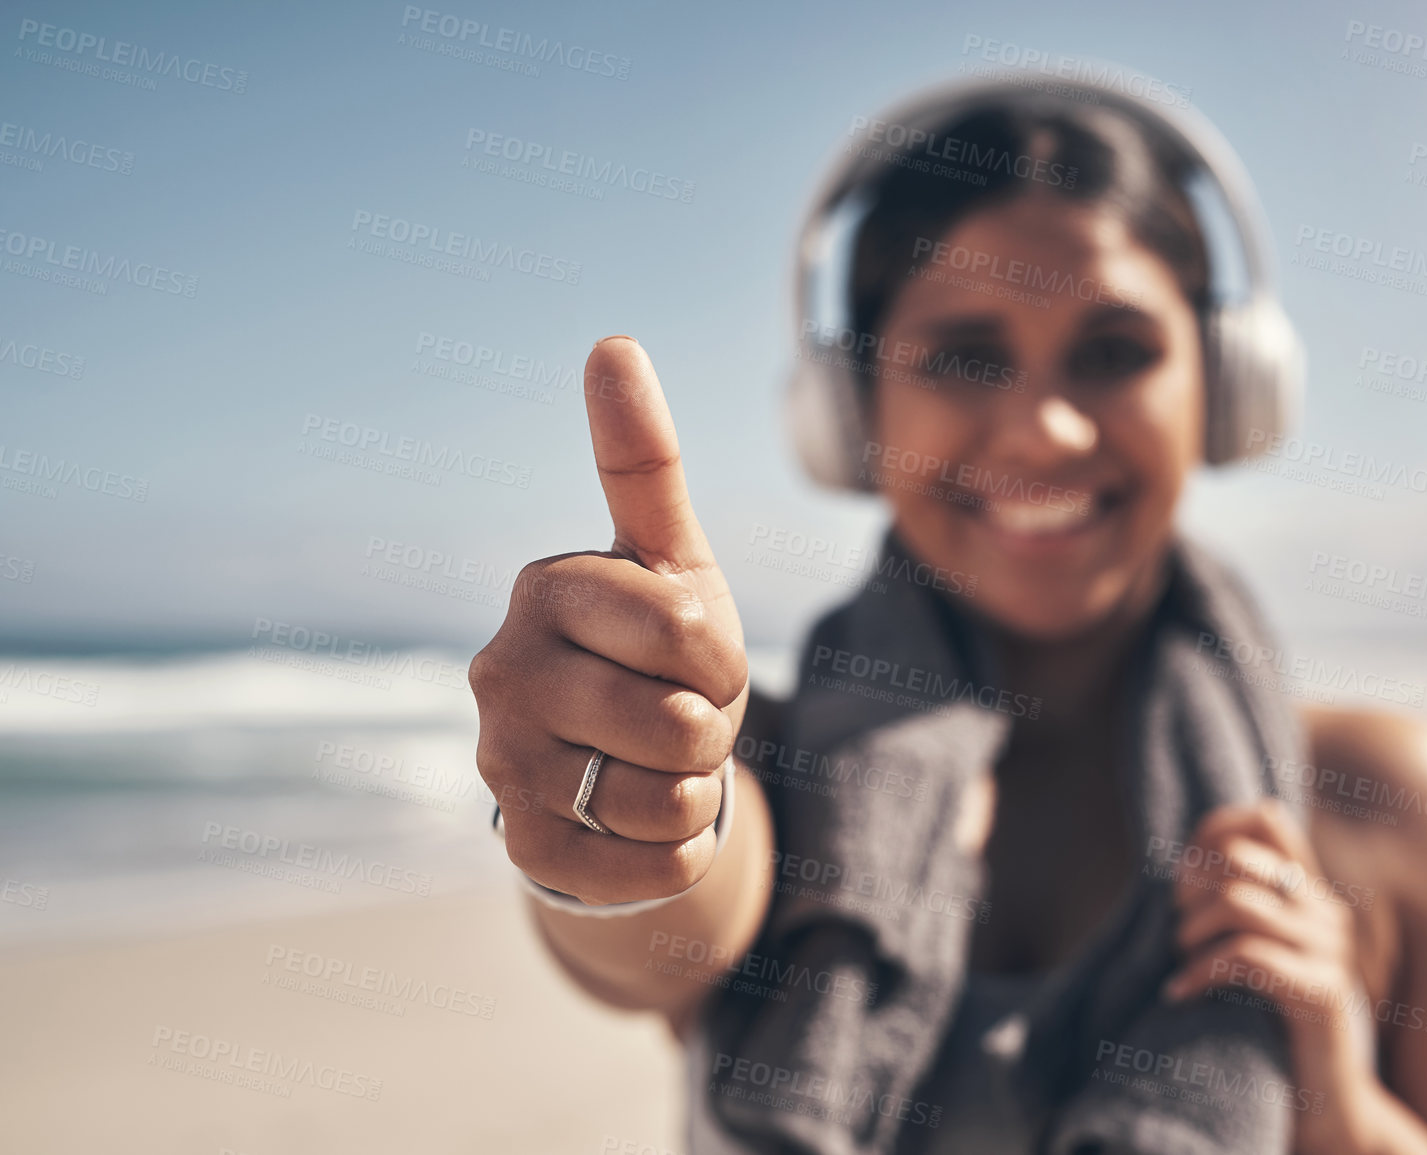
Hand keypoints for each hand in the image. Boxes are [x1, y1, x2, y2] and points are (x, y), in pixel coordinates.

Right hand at [469, 336, 748, 904]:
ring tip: (652, 765)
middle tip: (675, 716)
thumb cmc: (655, 648)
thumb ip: (642, 464)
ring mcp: (501, 765)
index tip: (694, 657)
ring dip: (695, 791)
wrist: (619, 761)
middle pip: (684, 726)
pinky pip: (654, 868)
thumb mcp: (667, 560)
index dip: (724, 659)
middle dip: (712, 730)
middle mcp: (502, 673)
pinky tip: (639, 820)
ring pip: (672, 801)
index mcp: (547, 590)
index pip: (694, 636)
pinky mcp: (520, 848)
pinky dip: (677, 854)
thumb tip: (612, 342)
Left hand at [1164, 800, 1395, 1154]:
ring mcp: (1330, 950)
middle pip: (1242, 856)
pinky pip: (1246, 957)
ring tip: (1181, 963)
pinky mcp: (1321, 993)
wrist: (1322, 1102)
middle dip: (1192, 887)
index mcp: (1310, 892)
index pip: (1267, 819)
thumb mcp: (1252, 951)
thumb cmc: (1271, 1024)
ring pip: (1238, 903)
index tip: (1181, 878)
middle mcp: (1326, 911)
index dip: (1212, 833)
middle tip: (1177, 931)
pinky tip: (1181, 993)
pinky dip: (1200, 972)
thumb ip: (1235, 905)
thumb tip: (1182, 865)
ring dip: (1191, 932)